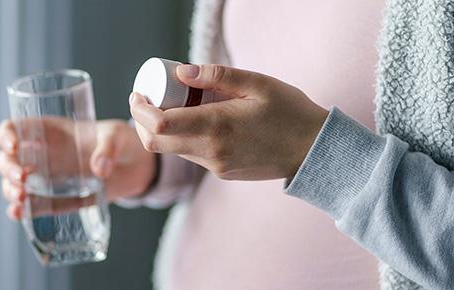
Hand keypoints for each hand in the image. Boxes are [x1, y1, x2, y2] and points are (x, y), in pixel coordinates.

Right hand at [0, 119, 156, 219]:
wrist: (136, 167)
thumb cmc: (121, 141)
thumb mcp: (117, 136)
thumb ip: (108, 148)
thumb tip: (100, 169)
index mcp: (49, 131)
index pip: (15, 128)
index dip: (7, 135)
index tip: (13, 146)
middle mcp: (41, 154)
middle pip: (7, 159)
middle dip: (8, 169)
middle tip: (23, 178)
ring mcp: (46, 179)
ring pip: (13, 184)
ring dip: (10, 191)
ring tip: (21, 199)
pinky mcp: (56, 200)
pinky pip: (31, 206)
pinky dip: (20, 211)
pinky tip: (18, 214)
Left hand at [129, 64, 327, 180]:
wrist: (315, 150)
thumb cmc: (290, 112)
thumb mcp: (257, 83)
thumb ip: (217, 76)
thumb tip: (181, 72)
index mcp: (217, 126)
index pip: (160, 125)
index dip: (140, 110)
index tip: (138, 94)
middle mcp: (212, 151)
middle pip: (156, 143)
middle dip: (143, 121)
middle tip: (146, 99)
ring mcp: (216, 166)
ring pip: (173, 150)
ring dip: (164, 130)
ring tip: (175, 104)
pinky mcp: (222, 173)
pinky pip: (193, 155)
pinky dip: (184, 138)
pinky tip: (198, 120)